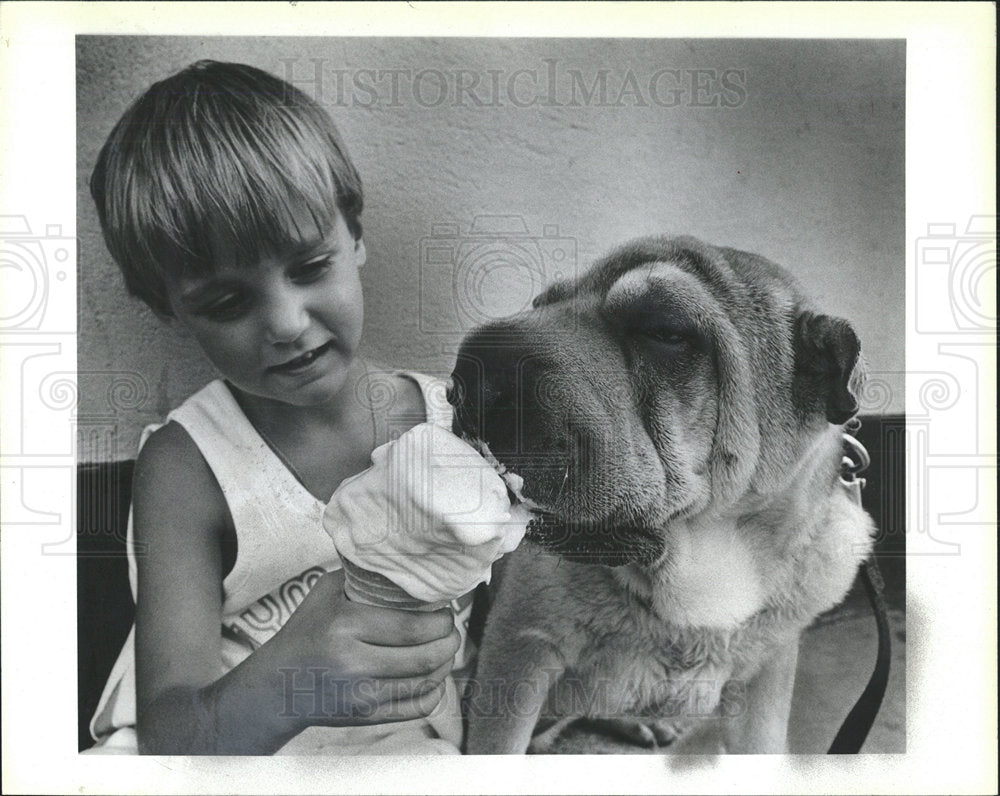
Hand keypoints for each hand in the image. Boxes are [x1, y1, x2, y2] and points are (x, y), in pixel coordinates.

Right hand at [254, 569, 460, 733]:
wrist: (275, 686)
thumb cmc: (306, 631)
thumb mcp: (326, 593)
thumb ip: (363, 576)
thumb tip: (406, 563)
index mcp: (345, 625)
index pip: (412, 627)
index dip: (440, 621)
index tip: (445, 612)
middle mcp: (353, 663)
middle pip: (424, 657)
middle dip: (449, 641)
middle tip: (451, 630)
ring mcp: (360, 695)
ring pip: (425, 682)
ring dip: (445, 664)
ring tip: (445, 649)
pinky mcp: (365, 718)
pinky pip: (417, 707)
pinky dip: (434, 691)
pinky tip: (433, 676)